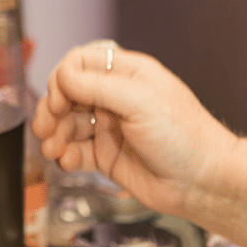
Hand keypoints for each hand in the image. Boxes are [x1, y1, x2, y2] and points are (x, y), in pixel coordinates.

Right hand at [33, 41, 236, 221]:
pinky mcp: (106, 156)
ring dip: (54, 136)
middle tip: (46, 127)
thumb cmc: (186, 138)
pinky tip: (68, 162)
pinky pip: (75, 152)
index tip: (59, 100)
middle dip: (51, 110)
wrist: (200, 182)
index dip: (63, 80)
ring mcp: (110, 128)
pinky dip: (66, 157)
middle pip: (67, 95)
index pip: (81, 64)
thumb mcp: (140, 102)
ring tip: (53, 149)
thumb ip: (98, 86)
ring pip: (67, 125)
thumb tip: (63, 76)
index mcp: (128, 75)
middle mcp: (116, 98)